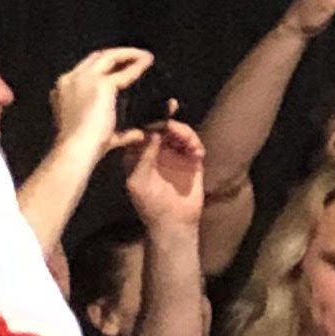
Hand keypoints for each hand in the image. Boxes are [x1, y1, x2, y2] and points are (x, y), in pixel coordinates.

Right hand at [43, 46, 155, 158]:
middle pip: (96, 58)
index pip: (85, 72)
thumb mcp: (100, 136)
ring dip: (127, 54)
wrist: (76, 151)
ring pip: (108, 56)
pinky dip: (137, 64)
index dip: (103, 68)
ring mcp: (85, 79)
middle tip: (135, 57)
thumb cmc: (82, 149)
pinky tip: (148, 61)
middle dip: (116, 56)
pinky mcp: (101, 84)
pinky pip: (124, 70)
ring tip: (144, 56)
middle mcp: (71, 80)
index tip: (120, 69)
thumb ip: (120, 133)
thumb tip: (138, 134)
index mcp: (64, 91)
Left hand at [123, 113, 205, 231]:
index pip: (142, 130)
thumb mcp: (138, 181)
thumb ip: (142, 156)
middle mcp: (156, 151)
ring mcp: (175, 154)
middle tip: (172, 114)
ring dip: (184, 132)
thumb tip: (151, 132)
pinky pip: (195, 144)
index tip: (154, 113)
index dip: (147, 119)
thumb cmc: (149, 205)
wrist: (174, 223)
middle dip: (167, 119)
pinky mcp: (192, 160)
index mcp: (139, 154)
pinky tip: (196, 152)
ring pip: (180, 132)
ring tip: (188, 142)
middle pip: (162, 126)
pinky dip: (196, 144)